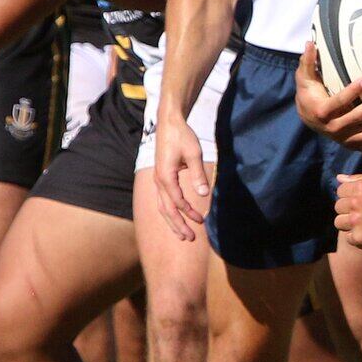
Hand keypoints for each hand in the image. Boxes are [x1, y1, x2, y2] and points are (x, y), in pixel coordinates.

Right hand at [150, 112, 210, 240]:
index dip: (189, 213)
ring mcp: (157, 180)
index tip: (201, 220)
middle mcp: (158, 181)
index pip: (177, 201)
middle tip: (190, 238)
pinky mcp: (160, 178)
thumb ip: (198, 174)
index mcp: (165, 176)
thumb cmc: (182, 136)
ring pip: (162, 207)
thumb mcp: (194, 154)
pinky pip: (162, 200)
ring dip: (172, 222)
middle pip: (166, 210)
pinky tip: (176, 218)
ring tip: (182, 235)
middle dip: (178, 225)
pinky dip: (169, 212)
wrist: (169, 123)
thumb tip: (204, 193)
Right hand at [296, 42, 361, 153]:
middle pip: (354, 119)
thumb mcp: (305, 78)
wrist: (307, 118)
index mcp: (322, 111)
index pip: (338, 102)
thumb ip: (307, 62)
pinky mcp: (351, 143)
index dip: (351, 92)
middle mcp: (333, 128)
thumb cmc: (308, 94)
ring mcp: (343, 138)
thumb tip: (310, 43)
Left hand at [334, 174, 361, 254]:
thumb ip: (360, 178)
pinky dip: (356, 237)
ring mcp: (355, 222)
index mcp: (361, 188)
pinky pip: (348, 237)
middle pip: (338, 207)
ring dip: (349, 224)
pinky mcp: (358, 238)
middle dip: (348, 210)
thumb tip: (339, 177)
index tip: (358, 201)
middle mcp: (355, 204)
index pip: (340, 191)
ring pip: (339, 223)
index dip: (348, 196)